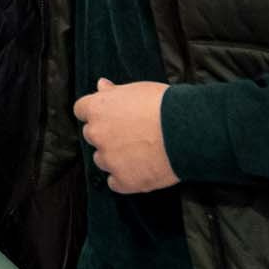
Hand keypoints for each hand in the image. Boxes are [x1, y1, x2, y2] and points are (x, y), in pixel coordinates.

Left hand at [74, 79, 177, 193]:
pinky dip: (125, 178)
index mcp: (97, 109)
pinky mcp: (123, 181)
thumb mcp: (137, 89)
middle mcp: (97, 134)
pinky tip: (142, 169)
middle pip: (92, 136)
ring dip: (115, 158)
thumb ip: (114, 92)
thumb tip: (101, 85)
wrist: (187, 131)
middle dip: (107, 135)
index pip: (82, 110)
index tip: (111, 115)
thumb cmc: (164, 105)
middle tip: (131, 133)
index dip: (97, 113)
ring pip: (102, 160)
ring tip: (140, 152)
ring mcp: (109, 159)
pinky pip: (115, 183)